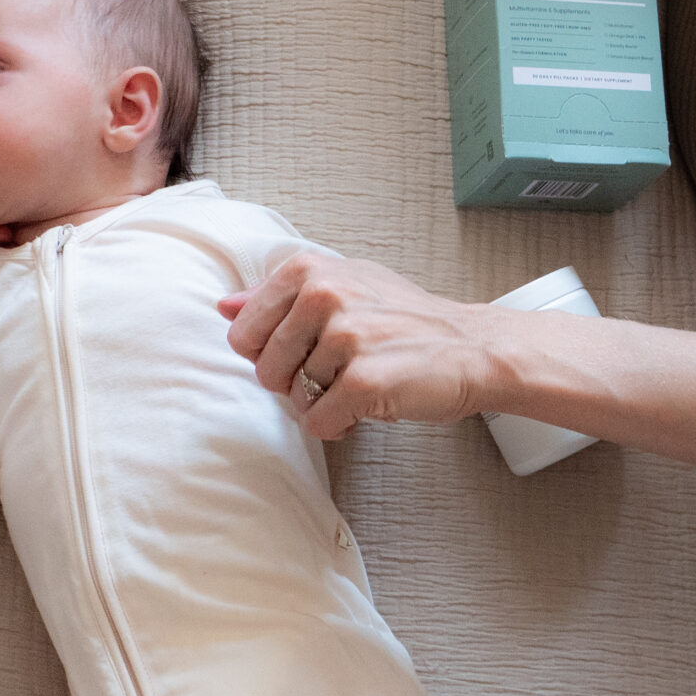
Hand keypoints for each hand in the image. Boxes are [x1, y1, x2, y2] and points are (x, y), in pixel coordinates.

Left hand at [219, 252, 495, 439]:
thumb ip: (278, 296)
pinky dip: (338, 425)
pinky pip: (318, 422)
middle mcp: (323, 296)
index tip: (307, 350)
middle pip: (264, 370)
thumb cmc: (405, 319)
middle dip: (297, 383)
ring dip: (324, 403)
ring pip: (293, 399)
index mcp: (309, 270)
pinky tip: (365, 408)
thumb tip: (224, 307)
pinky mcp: (363, 380)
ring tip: (360, 383)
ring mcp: (344, 337)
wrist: (471, 347)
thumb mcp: (343, 286)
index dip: (272, 354)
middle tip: (340, 370)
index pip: (243, 332)